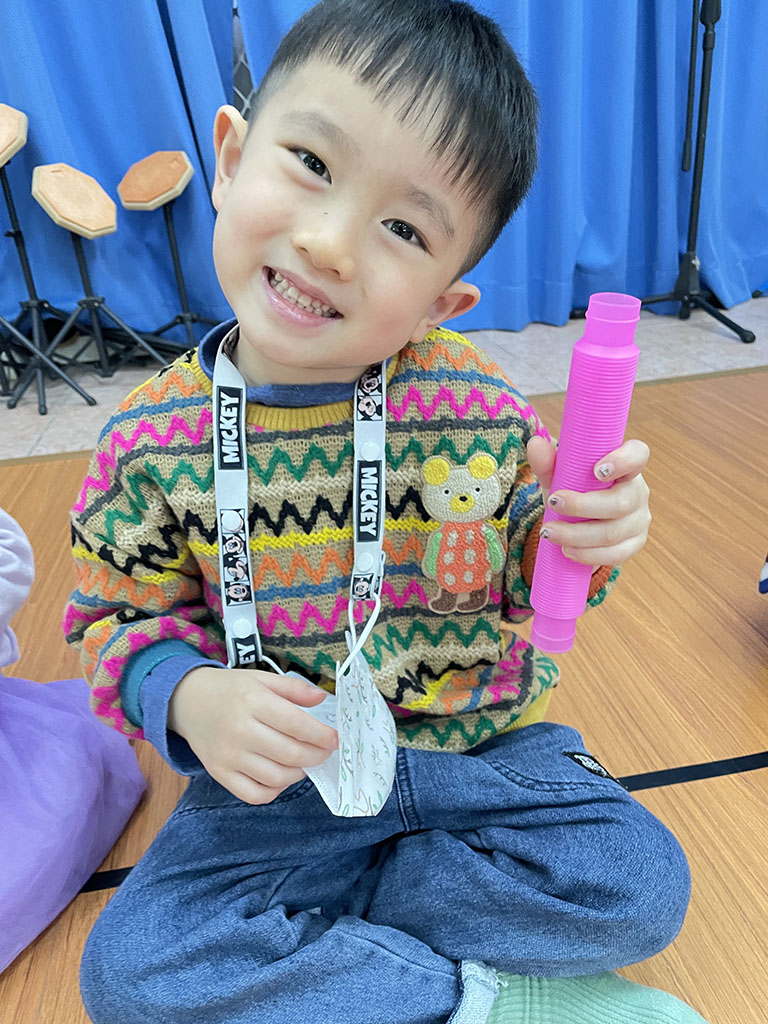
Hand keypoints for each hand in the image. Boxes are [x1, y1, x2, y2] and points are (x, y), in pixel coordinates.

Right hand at [168, 666, 338, 804]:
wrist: (186, 701)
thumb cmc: (230, 690)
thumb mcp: (262, 679)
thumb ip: (294, 688)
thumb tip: (322, 699)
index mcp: (253, 701)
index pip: (297, 724)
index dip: (322, 736)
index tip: (335, 739)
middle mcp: (240, 730)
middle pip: (290, 753)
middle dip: (316, 755)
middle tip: (325, 752)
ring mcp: (228, 755)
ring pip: (276, 777)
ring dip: (299, 773)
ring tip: (304, 762)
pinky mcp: (220, 773)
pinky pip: (254, 794)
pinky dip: (274, 790)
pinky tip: (281, 776)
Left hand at [526, 436, 651, 566]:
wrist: (579, 522)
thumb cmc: (574, 490)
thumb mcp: (559, 477)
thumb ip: (548, 462)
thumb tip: (535, 444)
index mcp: (626, 466)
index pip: (637, 455)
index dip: (623, 461)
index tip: (597, 470)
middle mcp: (638, 492)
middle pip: (620, 502)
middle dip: (582, 506)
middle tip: (552, 503)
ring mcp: (639, 520)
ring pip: (613, 532)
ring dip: (576, 535)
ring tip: (549, 532)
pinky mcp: (634, 544)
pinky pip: (616, 554)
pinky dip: (588, 554)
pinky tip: (567, 550)